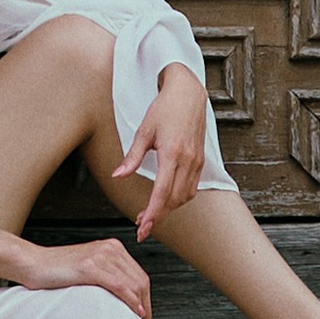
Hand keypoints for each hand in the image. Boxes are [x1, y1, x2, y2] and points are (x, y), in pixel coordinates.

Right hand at [4, 233, 152, 318]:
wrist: (32, 263)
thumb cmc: (55, 270)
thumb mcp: (88, 268)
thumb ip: (106, 275)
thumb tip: (124, 298)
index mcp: (111, 247)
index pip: (139, 275)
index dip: (146, 297)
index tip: (144, 314)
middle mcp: (109, 248)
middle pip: (140, 280)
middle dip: (146, 304)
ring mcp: (100, 256)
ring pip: (132, 284)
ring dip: (140, 306)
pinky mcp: (89, 266)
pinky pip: (118, 285)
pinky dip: (129, 300)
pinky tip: (133, 311)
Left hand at [116, 66, 207, 244]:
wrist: (188, 92)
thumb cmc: (164, 108)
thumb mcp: (143, 130)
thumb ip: (132, 157)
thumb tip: (118, 176)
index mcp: (172, 153)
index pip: (162, 191)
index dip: (152, 212)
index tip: (142, 226)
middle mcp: (188, 160)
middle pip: (174, 199)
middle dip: (158, 215)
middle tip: (141, 225)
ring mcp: (197, 161)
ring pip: (184, 196)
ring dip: (169, 208)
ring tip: (151, 213)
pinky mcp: (201, 160)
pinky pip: (192, 187)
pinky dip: (180, 198)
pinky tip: (167, 199)